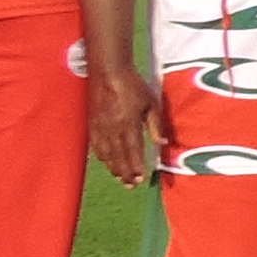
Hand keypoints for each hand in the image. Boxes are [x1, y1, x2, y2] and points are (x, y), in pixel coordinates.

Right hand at [87, 58, 162, 188]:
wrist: (108, 71)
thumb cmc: (133, 85)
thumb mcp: (151, 103)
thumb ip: (156, 125)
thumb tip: (163, 143)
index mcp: (128, 123)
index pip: (133, 151)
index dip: (136, 167)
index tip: (141, 179)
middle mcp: (112, 128)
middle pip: (118, 157)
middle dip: (125, 173)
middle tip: (131, 185)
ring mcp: (100, 127)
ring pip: (106, 153)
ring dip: (113, 168)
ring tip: (120, 178)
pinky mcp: (92, 123)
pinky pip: (96, 145)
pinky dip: (102, 156)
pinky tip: (106, 162)